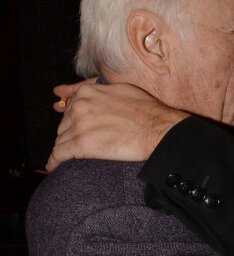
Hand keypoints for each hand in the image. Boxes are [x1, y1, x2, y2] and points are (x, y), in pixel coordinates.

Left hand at [46, 82, 189, 171]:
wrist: (157, 129)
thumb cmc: (146, 110)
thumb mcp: (120, 89)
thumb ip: (94, 88)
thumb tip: (67, 90)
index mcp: (87, 92)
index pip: (68, 105)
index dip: (71, 118)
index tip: (71, 125)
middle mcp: (80, 106)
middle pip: (64, 124)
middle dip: (71, 132)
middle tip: (86, 141)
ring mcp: (80, 125)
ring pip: (61, 139)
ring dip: (66, 147)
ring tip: (72, 156)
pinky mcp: (82, 144)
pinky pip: (58, 154)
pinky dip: (55, 162)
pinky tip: (55, 167)